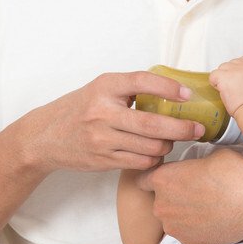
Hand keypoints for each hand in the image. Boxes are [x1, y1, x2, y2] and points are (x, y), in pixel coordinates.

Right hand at [17, 71, 205, 172]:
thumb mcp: (99, 89)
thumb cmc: (77, 110)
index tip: (187, 94)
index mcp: (104, 87)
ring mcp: (102, 138)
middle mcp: (102, 112)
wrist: (44, 137)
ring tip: (170, 140)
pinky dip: (154, 158)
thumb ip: (129, 89)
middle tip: (197, 128)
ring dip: (168, 145)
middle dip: (182, 128)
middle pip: (153, 124)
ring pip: (151, 146)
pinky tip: (153, 152)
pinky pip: (141, 161)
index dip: (169, 88)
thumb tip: (172, 90)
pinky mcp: (103, 159)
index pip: (142, 82)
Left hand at [136, 148, 242, 243]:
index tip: (165, 177)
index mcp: (162, 178)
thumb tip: (195, 166)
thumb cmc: (235, 174)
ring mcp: (174, 226)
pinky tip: (212, 219)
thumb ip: (192, 163)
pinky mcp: (188, 242)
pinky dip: (194, 227)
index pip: (142, 179)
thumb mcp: (210, 156)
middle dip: (171, 196)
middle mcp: (161, 204)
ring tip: (206, 206)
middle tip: (194, 191)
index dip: (153, 177)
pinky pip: (185, 232)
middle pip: (158, 200)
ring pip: (172, 218)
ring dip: (182, 213)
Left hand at [208, 56, 242, 114]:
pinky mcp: (224, 76)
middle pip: (231, 64)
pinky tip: (221, 90)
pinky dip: (214, 83)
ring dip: (222, 78)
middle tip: (233, 88)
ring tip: (228, 91)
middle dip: (229, 75)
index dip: (238, 69)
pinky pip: (213, 75)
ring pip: (221, 68)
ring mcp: (234, 70)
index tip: (237, 78)